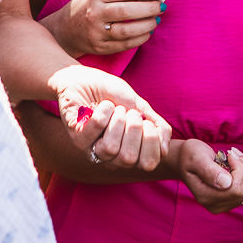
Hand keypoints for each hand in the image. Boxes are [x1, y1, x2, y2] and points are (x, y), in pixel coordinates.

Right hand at [48, 0, 165, 59]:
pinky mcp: (100, 47)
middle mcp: (95, 13)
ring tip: (156, 19)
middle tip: (162, 6)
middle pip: (128, 11)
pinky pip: (125, 44)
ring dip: (147, 25)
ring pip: (127, 30)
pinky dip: (140, 39)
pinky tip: (147, 33)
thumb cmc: (86, 7)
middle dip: (150, 8)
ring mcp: (96, 32)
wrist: (63, 30)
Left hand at [52, 64, 171, 170]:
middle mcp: (112, 157)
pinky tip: (101, 105)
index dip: (152, 140)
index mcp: (130, 152)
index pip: (148, 163)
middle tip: (128, 112)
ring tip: (114, 109)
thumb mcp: (142, 107)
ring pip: (111, 148)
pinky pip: (97, 127)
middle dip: (133, 127)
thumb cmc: (114, 94)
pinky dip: (104, 110)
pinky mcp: (78, 138)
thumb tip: (164, 151)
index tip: (147, 122)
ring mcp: (93, 149)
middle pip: (129, 157)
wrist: (86, 79)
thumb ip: (158, 127)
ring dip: (117, 119)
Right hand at [173, 139, 242, 213]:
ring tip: (233, 157)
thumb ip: (209, 171)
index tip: (229, 154)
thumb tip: (227, 183)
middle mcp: (218, 205)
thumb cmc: (190, 157)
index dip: (239, 169)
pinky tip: (237, 163)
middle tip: (231, 153)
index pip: (236, 189)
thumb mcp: (196, 158)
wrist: (187, 161)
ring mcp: (227, 204)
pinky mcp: (235, 198)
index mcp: (206, 197)